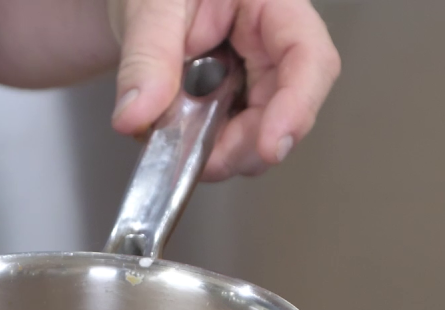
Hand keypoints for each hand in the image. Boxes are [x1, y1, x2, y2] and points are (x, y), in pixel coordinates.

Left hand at [109, 0, 339, 179]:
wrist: (140, 2)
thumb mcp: (150, 8)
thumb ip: (146, 57)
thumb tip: (136, 116)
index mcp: (272, 6)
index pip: (308, 56)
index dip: (297, 106)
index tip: (270, 147)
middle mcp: (274, 46)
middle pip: (285, 109)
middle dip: (242, 144)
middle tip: (194, 158)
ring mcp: (257, 79)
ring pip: (259, 135)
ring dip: (218, 152)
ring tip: (169, 137)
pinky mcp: (236, 106)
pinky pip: (231, 142)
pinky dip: (201, 151)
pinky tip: (172, 137)